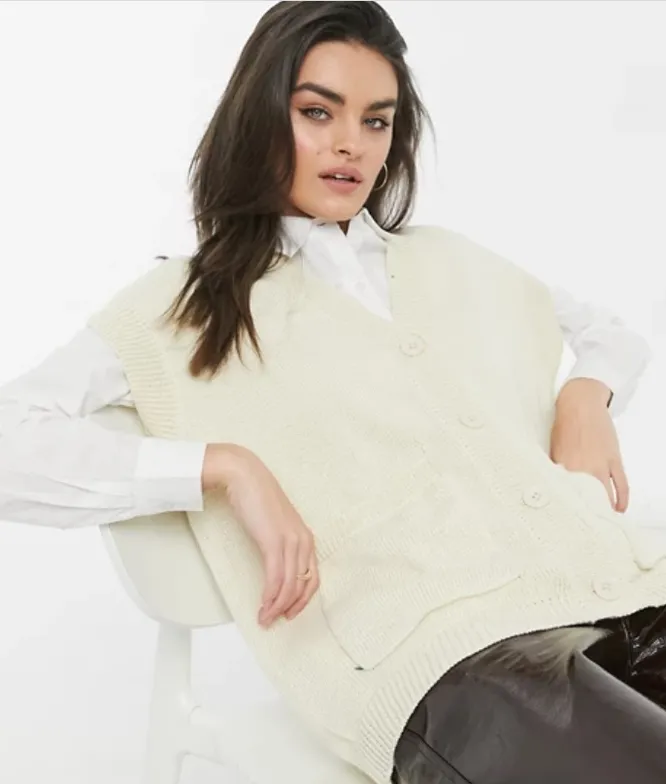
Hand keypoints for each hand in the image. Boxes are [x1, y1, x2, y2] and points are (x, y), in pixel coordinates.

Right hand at [203, 444, 319, 627]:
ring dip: (277, 607)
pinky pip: (276, 578)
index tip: (289, 612)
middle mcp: (303, 541)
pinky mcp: (274, 542)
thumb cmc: (256, 498)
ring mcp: (290, 541)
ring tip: (264, 619)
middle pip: (303, 586)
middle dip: (290, 608)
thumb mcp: (274, 525)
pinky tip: (263, 605)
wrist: (245, 476)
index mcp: (306, 537)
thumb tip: (273, 567)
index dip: (303, 600)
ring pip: (289, 585)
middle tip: (274, 621)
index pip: (313, 578)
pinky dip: (270, 596)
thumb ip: (279, 543)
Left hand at [550, 379, 628, 511]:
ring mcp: (600, 465)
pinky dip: (622, 499)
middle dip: (586, 515)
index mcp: (563, 467)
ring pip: (604, 496)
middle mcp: (582, 469)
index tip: (566, 523)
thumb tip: (553, 489)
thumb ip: (555, 470)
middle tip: (585, 528)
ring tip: (602, 522)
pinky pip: (621, 485)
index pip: (565, 497)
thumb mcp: (553, 450)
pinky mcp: (614, 460)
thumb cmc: (564, 426)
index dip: (566, 512)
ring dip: (604, 510)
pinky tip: (619, 509)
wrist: (580, 404)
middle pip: (586, 500)